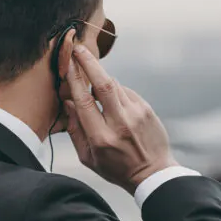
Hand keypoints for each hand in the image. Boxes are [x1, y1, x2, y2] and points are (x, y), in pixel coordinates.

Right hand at [64, 44, 177, 193]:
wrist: (153, 173)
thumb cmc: (116, 168)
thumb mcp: (88, 157)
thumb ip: (75, 130)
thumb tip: (68, 102)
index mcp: (101, 138)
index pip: (85, 102)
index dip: (74, 80)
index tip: (67, 64)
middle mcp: (120, 123)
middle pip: (103, 84)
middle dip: (89, 63)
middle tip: (79, 48)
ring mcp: (136, 114)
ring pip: (115, 85)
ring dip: (101, 78)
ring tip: (92, 77)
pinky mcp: (147, 110)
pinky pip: (126, 92)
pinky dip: (115, 91)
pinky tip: (112, 102)